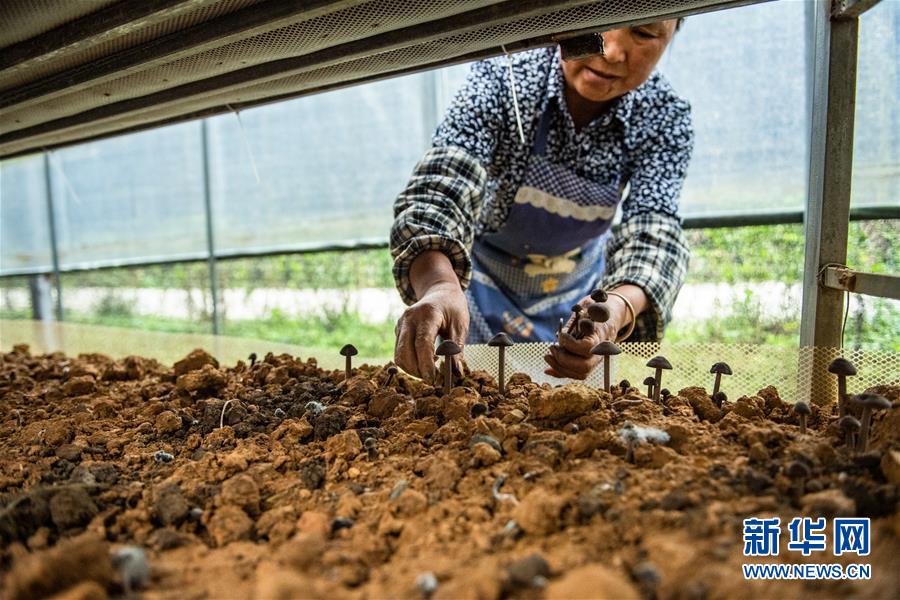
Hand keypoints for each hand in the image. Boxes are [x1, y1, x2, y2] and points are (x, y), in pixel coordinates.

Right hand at [394, 250, 469, 381]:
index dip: (426, 364)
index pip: (422, 343)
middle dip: (417, 371)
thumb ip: (456, 349)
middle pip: (404, 352)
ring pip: (399, 355)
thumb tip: (455, 374)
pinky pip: (399, 352)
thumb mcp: (460, 326)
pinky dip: (410, 362)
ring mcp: (401, 324)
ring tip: (430, 370)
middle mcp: (409, 318)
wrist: (440, 292)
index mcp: (427, 314)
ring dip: (412, 369)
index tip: (434, 379)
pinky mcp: (398, 331)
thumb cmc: (453, 308)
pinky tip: (425, 360)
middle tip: (434, 380)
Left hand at [543, 291, 635, 379]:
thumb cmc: (595, 308)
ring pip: (580, 373)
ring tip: (548, 356)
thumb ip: (573, 323)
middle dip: (563, 359)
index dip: (569, 344)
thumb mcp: (585, 308)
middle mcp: (601, 351)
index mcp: (601, 335)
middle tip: (552, 348)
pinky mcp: (590, 363)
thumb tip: (558, 336)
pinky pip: (576, 374)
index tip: (560, 335)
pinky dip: (561, 372)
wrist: (610, 315)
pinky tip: (548, 369)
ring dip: (560, 367)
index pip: (586, 347)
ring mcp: (596, 359)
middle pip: (584, 366)